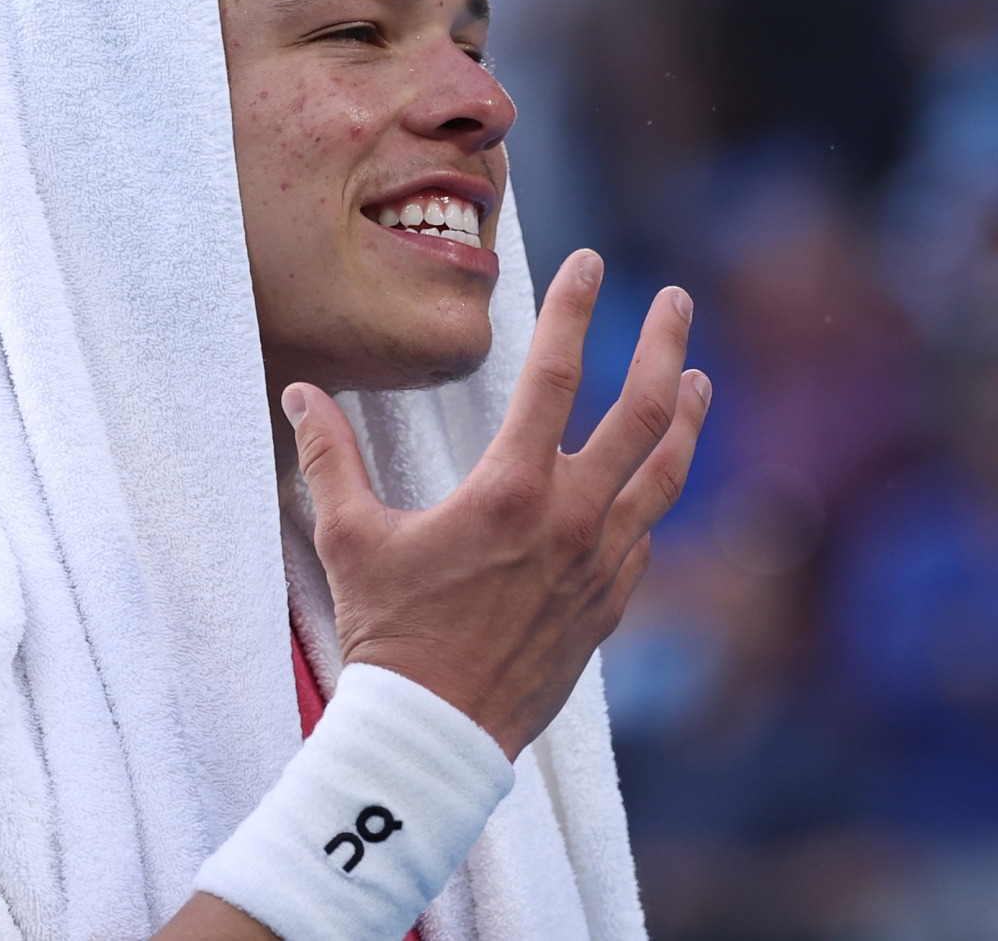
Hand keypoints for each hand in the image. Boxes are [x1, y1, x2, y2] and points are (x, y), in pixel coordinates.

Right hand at [282, 250, 709, 758]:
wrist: (435, 737)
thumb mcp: (349, 539)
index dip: (572, 308)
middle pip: (642, 413)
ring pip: (666, 475)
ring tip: (697, 379)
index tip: (589, 261)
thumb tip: (299, 394)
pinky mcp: (610, 607)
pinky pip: (646, 537)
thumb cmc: (389, 639)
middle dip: (663, 346)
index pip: (555, 375)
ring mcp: (600, 565)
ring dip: (686, 419)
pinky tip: (654, 481)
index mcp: (511, 491)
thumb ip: (330, 458)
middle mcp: (571, 520)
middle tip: (676, 301)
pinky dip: (653, 498)